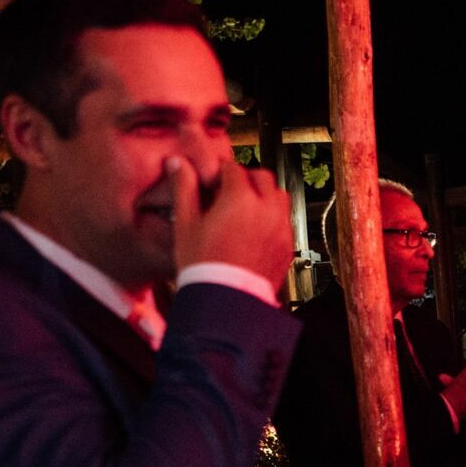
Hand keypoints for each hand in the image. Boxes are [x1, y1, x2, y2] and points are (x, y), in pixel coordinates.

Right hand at [168, 157, 292, 283]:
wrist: (226, 301)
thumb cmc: (205, 266)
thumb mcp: (186, 223)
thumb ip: (184, 189)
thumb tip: (178, 165)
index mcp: (241, 199)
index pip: (234, 168)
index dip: (220, 173)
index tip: (212, 181)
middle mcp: (267, 210)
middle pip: (262, 177)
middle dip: (246, 179)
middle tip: (228, 192)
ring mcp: (281, 228)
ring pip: (279, 197)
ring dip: (264, 195)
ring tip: (243, 209)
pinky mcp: (287, 246)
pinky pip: (284, 221)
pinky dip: (272, 217)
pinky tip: (254, 230)